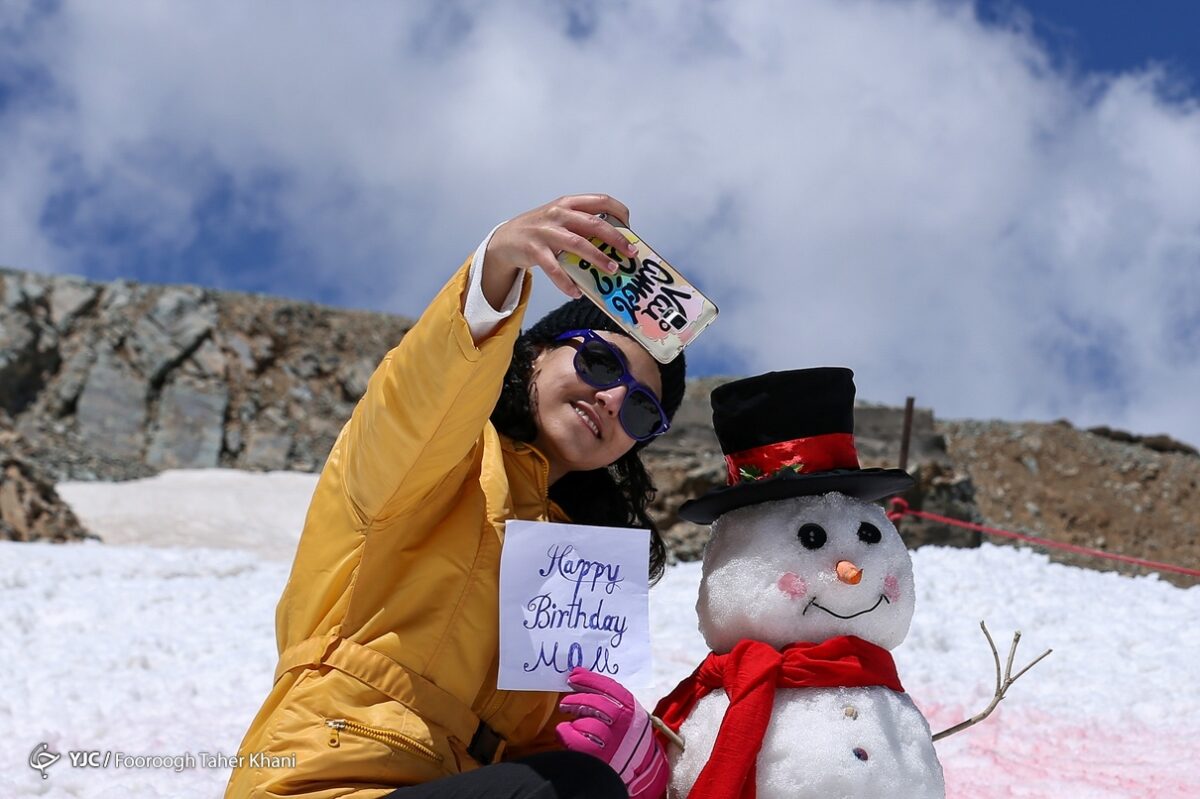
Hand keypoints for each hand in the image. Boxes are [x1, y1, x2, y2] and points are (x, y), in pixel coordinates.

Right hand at [482, 194, 639, 304]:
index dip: (619, 212)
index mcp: (568, 203)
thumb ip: (582, 224)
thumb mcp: (560, 218)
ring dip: (597, 258)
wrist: (506, 238)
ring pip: (577, 244)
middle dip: (616, 238)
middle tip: (630, 253)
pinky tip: (576, 292)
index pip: (601, 200)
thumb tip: (614, 243)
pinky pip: (554, 269)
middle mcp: (558, 214)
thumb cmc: (540, 229)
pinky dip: (566, 282)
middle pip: (593, 223)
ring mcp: (545, 231)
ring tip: (612, 270)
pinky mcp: (534, 250)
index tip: (629, 228)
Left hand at [556, 667, 668, 798]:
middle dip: (578, 700)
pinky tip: (564, 731)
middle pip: (597, 704)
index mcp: (632, 710)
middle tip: (565, 703)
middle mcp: (624, 724)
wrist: (640, 769)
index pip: (610, 688)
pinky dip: (567, 733)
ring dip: (575, 720)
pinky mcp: (600, 758)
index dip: (589, 679)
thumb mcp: (629, 714)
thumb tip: (582, 679)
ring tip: (569, 719)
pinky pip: (578, 741)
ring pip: (588, 723)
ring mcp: (613, 742)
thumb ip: (612, 699)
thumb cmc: (629, 736)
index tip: (574, 676)